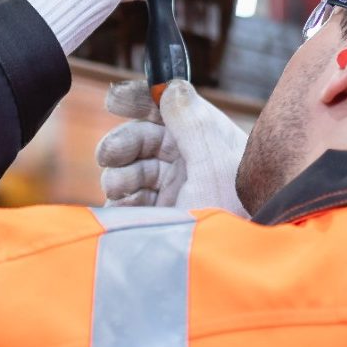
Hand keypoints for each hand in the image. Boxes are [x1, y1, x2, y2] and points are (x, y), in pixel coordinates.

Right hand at [97, 79, 249, 213]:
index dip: (140, 100)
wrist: (237, 260)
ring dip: (119, 175)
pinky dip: (122, 203)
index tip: (113, 100)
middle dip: (122, 145)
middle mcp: (190, 160)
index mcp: (206, 138)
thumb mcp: (213, 159)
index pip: (167, 108)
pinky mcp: (164, 216)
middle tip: (108, 156)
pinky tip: (123, 207)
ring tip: (118, 187)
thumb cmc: (236, 208)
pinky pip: (132, 202)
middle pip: (143, 140)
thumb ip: (191, 120)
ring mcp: (176, 188)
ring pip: (133, 170)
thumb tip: (170, 86)